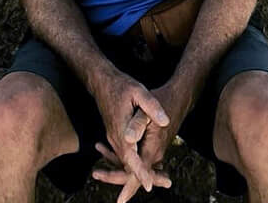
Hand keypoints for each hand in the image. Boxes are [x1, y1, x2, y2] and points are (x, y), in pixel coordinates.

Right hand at [92, 71, 169, 196]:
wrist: (102, 82)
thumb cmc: (121, 86)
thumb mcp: (138, 91)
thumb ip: (151, 106)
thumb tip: (165, 121)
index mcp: (121, 131)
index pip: (131, 157)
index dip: (140, 172)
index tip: (148, 186)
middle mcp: (116, 139)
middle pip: (129, 165)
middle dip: (144, 175)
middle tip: (165, 182)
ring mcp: (114, 139)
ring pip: (127, 161)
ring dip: (140, 170)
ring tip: (158, 178)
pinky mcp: (115, 136)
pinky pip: (125, 155)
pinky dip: (135, 162)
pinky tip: (146, 163)